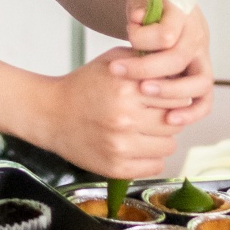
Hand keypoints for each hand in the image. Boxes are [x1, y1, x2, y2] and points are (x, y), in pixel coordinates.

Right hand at [31, 49, 180, 179]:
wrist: (49, 114)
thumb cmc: (83, 85)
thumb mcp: (112, 62)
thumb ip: (145, 61)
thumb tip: (179, 70)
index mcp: (126, 88)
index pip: (177, 97)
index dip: (173, 97)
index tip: (162, 98)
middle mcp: (125, 118)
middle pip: (175, 123)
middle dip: (168, 118)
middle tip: (154, 115)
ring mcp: (120, 146)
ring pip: (169, 147)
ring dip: (160, 139)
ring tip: (143, 131)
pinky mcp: (116, 168)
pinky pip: (155, 167)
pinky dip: (150, 158)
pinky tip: (136, 146)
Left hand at [111, 0, 214, 126]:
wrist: (167, 10)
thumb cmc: (149, 5)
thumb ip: (138, 6)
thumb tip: (137, 18)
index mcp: (184, 14)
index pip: (166, 33)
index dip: (142, 38)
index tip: (125, 36)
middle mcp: (199, 37)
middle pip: (179, 59)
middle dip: (146, 69)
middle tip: (118, 71)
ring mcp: (203, 58)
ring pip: (199, 82)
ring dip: (170, 91)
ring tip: (143, 92)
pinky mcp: (202, 77)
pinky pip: (205, 100)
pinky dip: (191, 113)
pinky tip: (170, 120)